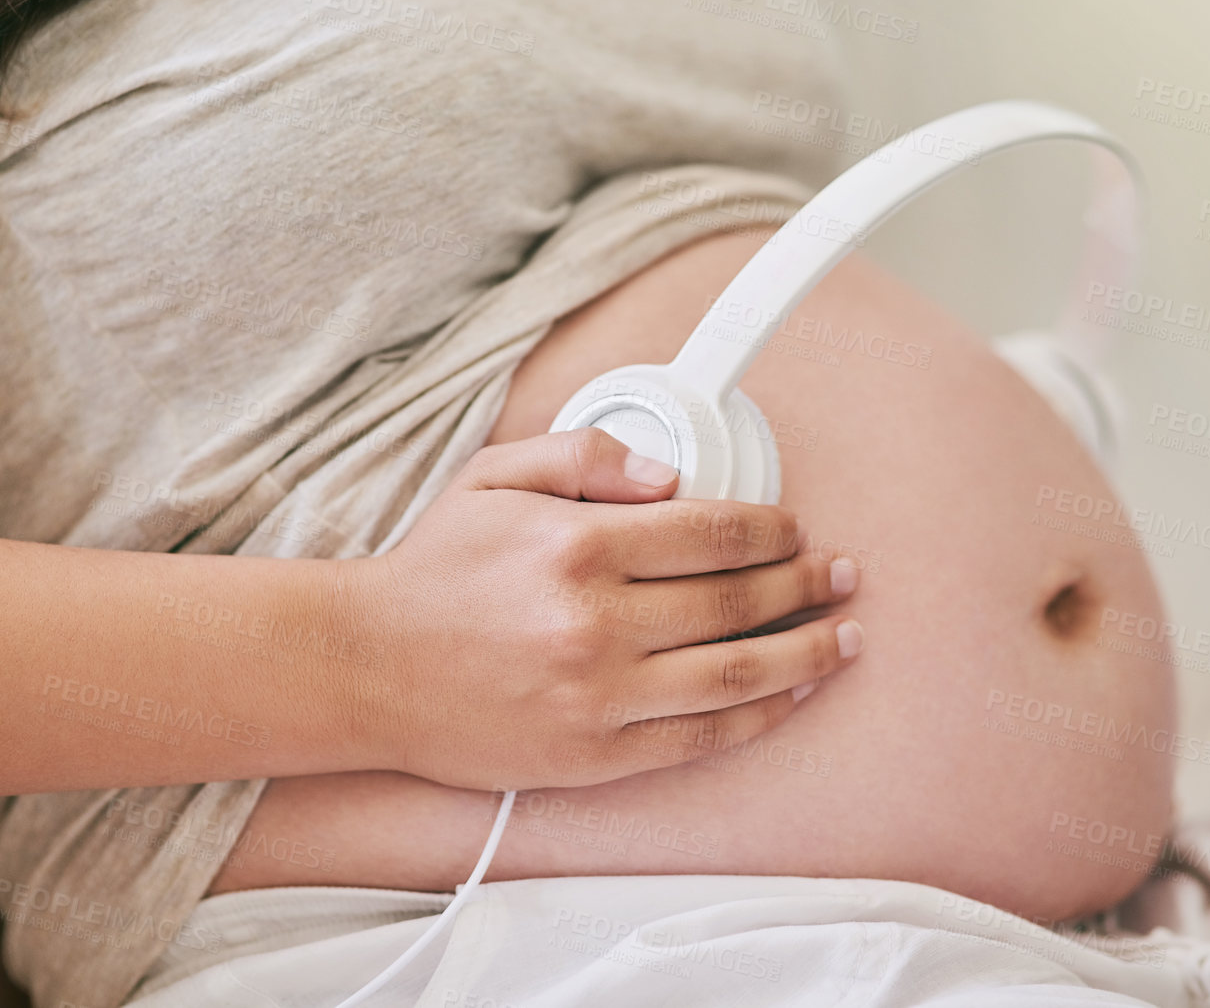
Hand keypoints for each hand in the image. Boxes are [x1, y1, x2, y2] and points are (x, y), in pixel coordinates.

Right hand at [352, 428, 863, 790]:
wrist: (364, 668)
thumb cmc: (433, 571)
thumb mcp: (496, 477)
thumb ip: (586, 455)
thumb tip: (672, 475)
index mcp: (580, 543)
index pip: (715, 532)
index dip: (774, 530)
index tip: (795, 530)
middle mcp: (597, 620)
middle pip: (739, 600)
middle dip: (805, 584)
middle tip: (840, 575)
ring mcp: (599, 695)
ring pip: (738, 672)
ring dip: (808, 652)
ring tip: (845, 636)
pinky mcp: (594, 754)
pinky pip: (701, 736)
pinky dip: (761, 714)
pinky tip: (794, 693)